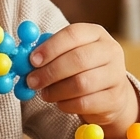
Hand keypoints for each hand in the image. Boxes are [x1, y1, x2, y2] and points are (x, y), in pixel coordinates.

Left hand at [25, 23, 139, 138]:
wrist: (110, 93)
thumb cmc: (81, 70)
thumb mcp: (68, 54)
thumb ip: (48, 52)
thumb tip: (23, 58)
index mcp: (96, 34)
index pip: (73, 34)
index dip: (51, 47)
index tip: (32, 60)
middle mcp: (110, 51)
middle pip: (78, 59)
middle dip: (50, 72)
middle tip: (31, 81)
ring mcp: (116, 75)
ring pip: (81, 84)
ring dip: (56, 91)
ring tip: (44, 93)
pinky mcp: (114, 99)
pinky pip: (84, 103)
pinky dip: (66, 105)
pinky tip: (60, 102)